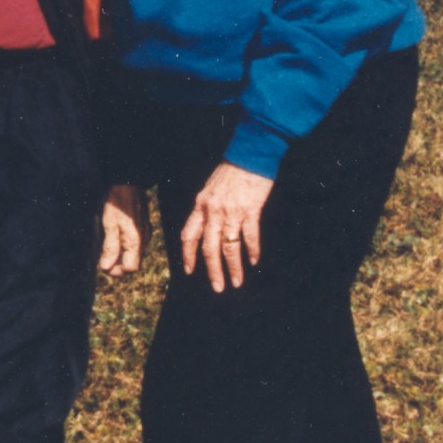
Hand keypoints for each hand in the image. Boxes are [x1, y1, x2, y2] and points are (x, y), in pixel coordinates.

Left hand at [99, 183, 145, 276]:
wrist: (128, 184)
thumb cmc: (116, 203)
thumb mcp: (109, 224)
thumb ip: (109, 246)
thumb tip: (106, 267)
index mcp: (135, 241)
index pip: (130, 268)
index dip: (117, 271)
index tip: (103, 267)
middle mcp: (144, 240)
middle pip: (134, 263)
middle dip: (119, 266)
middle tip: (104, 262)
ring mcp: (145, 233)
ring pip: (135, 254)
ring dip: (122, 257)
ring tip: (107, 253)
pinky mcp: (144, 227)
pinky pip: (136, 244)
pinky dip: (126, 248)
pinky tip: (116, 242)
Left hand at [178, 161, 273, 292]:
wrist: (249, 154)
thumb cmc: (230, 171)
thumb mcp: (210, 189)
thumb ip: (206, 208)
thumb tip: (206, 226)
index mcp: (200, 206)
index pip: (188, 236)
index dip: (187, 255)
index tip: (189, 271)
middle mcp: (212, 211)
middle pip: (209, 248)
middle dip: (212, 270)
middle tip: (217, 288)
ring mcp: (231, 212)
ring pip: (229, 247)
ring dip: (233, 267)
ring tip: (236, 283)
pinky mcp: (250, 210)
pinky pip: (250, 236)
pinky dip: (252, 251)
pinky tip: (254, 262)